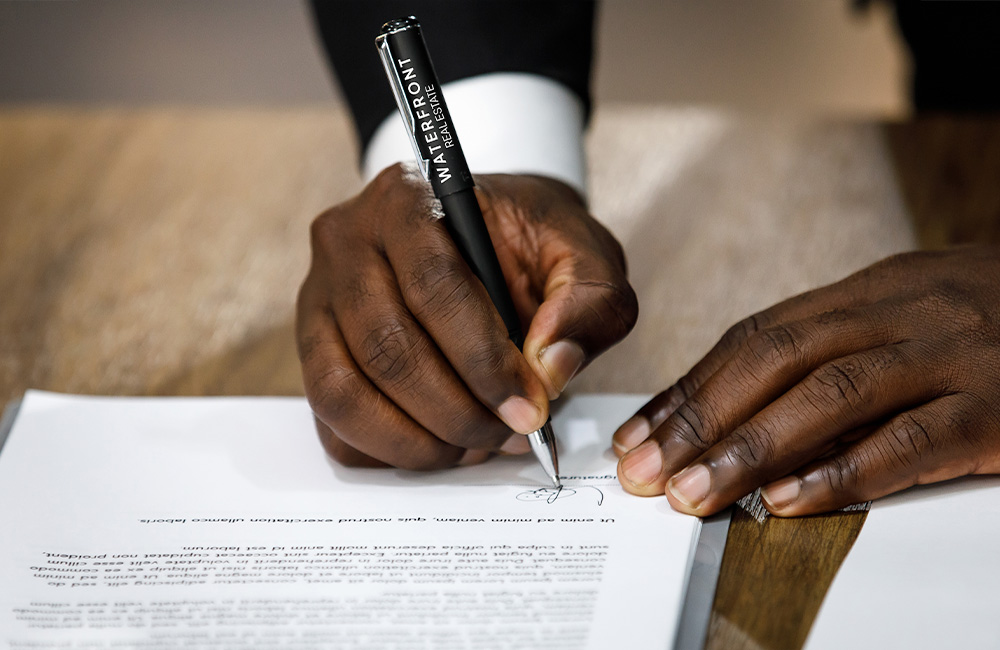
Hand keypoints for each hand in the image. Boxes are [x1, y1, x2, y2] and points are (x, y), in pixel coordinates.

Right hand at [297, 164, 635, 469]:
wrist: (489, 238)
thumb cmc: (530, 245)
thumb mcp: (583, 254)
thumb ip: (589, 302)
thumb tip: (550, 370)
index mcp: (407, 198)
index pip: (433, 286)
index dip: (483, 360)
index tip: (529, 409)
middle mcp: (346, 242)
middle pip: (384, 347)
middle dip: (454, 411)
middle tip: (508, 436)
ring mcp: (317, 298)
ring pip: (344, 391)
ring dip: (416, 440)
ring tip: (475, 447)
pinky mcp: (312, 349)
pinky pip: (330, 420)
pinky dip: (384, 451)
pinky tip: (439, 448)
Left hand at [613, 247, 999, 515]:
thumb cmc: (997, 320)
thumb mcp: (911, 311)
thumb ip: (839, 348)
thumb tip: (746, 407)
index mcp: (872, 290)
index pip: (757, 337)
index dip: (693, 385)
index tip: (644, 431)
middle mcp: (904, 311)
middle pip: (776, 360)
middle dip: (700, 418)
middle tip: (647, 469)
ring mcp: (954, 355)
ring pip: (829, 396)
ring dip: (752, 448)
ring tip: (696, 492)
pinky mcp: (999, 406)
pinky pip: (910, 441)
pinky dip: (844, 473)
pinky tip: (791, 502)